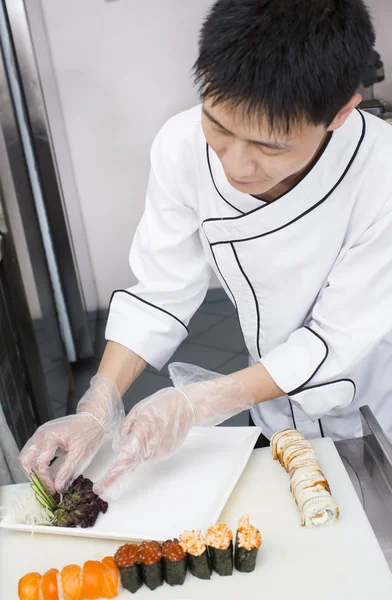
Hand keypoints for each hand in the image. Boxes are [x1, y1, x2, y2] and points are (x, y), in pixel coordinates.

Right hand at [19, 374, 123, 491]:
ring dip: (33, 470)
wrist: (94, 419)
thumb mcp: (80, 454)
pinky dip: (37, 463)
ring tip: (46, 480)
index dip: (45, 479)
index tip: (54, 490)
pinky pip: (33, 452)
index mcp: (49, 436)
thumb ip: (67, 472)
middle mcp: (41, 434)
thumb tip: (58, 487)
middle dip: (33, 475)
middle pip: (25, 459)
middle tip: (45, 486)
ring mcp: (41, 434)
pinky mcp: (44, 436)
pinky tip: (47, 471)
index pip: (39, 463)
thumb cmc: (89, 433)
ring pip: (27, 455)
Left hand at [93, 387, 194, 498]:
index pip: (126, 458)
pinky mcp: (166, 453)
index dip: (114, 473)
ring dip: (138, 451)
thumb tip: (120, 443)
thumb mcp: (139, 409)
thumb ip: (126, 426)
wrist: (187, 407)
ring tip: (148, 431)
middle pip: (131, 462)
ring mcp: (160, 452)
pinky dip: (148, 448)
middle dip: (118, 471)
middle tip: (103, 484)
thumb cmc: (163, 404)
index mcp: (142, 432)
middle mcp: (152, 446)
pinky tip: (155, 434)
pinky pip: (151, 455)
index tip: (105, 485)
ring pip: (141, 457)